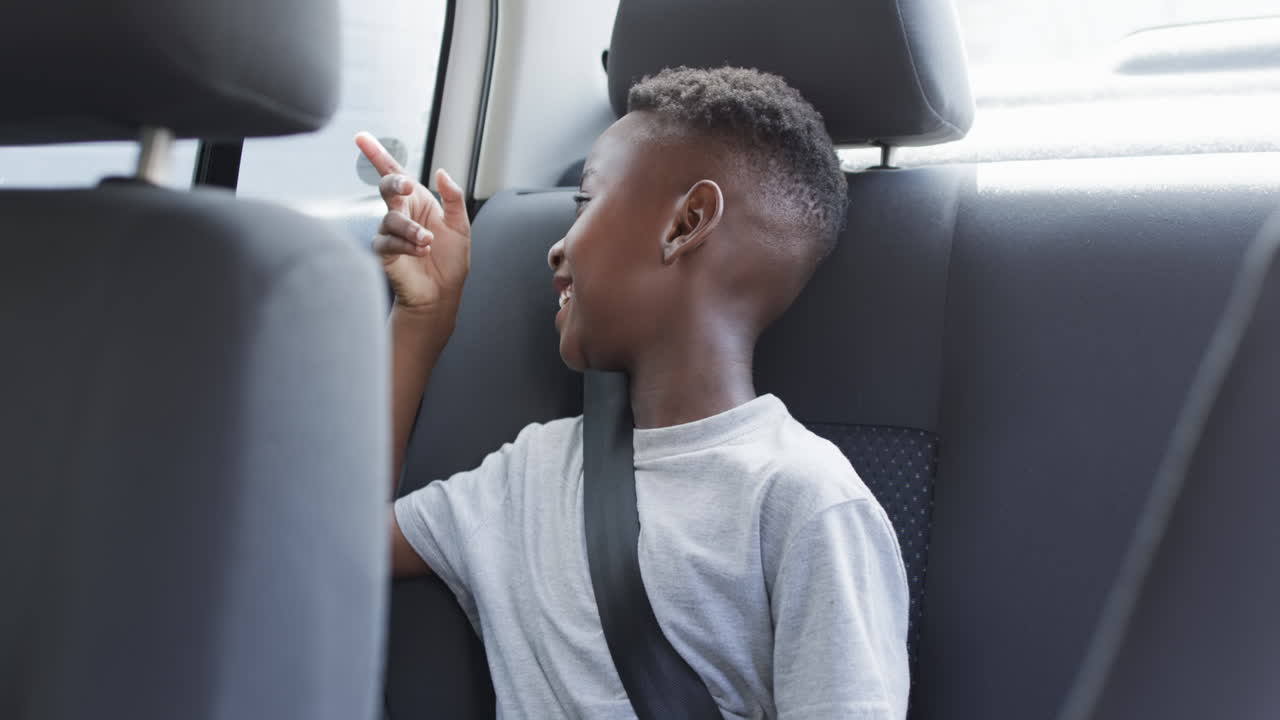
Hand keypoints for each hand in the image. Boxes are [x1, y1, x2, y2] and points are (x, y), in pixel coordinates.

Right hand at [355, 131, 470, 314]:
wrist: (442, 293)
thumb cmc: (449, 260)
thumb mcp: (460, 225)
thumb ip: (453, 198)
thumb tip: (442, 172)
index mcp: (417, 201)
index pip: (394, 173)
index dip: (377, 154)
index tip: (361, 137)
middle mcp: (400, 212)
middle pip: (387, 187)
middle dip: (394, 183)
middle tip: (405, 187)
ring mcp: (389, 232)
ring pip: (391, 218)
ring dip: (411, 229)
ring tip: (427, 242)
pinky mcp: (384, 252)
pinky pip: (388, 241)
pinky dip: (407, 245)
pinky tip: (422, 252)